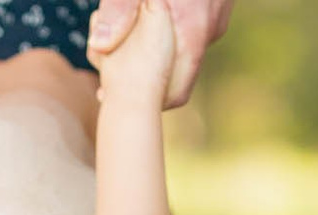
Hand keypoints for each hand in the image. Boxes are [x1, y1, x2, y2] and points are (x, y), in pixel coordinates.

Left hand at [85, 0, 228, 106]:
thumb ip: (120, 10)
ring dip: (153, 50)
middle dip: (143, 74)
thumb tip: (101, 48)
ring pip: (181, 51)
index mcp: (194, 30)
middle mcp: (211, 29)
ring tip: (120, 33)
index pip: (176, 93)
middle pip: (176, 73)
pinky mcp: (215, 8)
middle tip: (105, 64)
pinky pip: (188, 31)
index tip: (114, 95)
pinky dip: (166, 31)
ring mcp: (216, 19)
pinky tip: (145, 15)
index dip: (146, 102)